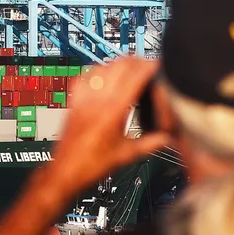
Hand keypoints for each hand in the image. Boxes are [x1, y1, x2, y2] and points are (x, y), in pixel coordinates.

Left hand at [48, 57, 168, 194]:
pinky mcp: (73, 100)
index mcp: (113, 111)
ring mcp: (83, 98)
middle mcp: (97, 100)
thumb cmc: (92, 166)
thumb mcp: (127, 155)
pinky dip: (99, 70)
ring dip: (119, 64)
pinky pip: (86, 75)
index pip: (135, 77)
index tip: (159, 66)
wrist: (65, 171)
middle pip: (120, 66)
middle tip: (148, 68)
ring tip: (131, 70)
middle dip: (137, 63)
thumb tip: (168, 137)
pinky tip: (106, 75)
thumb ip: (151, 143)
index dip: (149, 67)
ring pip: (103, 66)